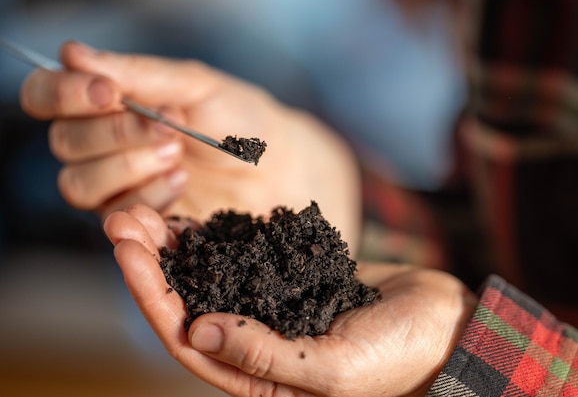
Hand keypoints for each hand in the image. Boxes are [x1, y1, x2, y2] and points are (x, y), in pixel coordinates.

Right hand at [20, 42, 361, 246]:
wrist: (277, 168)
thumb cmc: (239, 120)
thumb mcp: (195, 86)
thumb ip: (138, 74)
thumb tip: (71, 54)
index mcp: (108, 103)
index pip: (47, 97)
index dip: (66, 95)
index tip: (110, 93)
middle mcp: (102, 145)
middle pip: (63, 144)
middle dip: (114, 135)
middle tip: (170, 129)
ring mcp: (118, 187)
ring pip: (78, 184)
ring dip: (128, 167)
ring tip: (178, 154)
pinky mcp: (140, 221)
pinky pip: (116, 216)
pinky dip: (149, 197)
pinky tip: (183, 182)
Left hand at [104, 204, 477, 396]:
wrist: (443, 325)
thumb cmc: (400, 356)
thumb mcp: (335, 366)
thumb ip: (267, 356)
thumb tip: (196, 331)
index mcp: (259, 381)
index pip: (187, 339)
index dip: (151, 295)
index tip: (127, 250)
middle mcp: (255, 349)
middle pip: (187, 305)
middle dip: (152, 265)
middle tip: (123, 218)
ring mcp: (270, 313)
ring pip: (209, 281)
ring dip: (177, 249)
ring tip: (147, 209)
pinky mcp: (288, 284)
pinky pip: (241, 262)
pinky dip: (217, 240)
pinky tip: (196, 215)